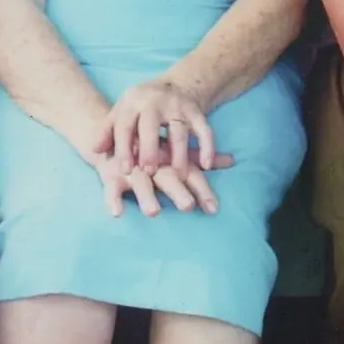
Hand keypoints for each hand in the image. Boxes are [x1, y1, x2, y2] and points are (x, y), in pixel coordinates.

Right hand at [91, 142, 234, 218]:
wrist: (114, 130)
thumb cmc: (152, 148)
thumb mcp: (176, 152)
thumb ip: (200, 160)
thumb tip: (232, 160)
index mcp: (171, 159)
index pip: (190, 175)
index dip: (202, 191)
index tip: (213, 209)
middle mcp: (154, 163)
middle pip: (167, 177)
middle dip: (177, 191)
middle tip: (188, 206)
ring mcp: (132, 169)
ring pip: (141, 182)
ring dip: (146, 196)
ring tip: (154, 212)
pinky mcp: (112, 174)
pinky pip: (111, 188)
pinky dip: (113, 200)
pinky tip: (117, 213)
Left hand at [99, 78, 215, 177]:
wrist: (175, 86)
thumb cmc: (141, 107)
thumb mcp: (121, 112)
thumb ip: (107, 131)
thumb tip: (95, 150)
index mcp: (132, 103)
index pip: (125, 125)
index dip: (124, 148)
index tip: (124, 170)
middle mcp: (155, 102)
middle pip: (151, 126)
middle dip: (150, 150)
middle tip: (148, 172)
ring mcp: (178, 106)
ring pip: (179, 131)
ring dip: (179, 153)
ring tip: (178, 175)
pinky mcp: (196, 112)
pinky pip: (204, 130)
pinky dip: (207, 147)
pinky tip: (205, 166)